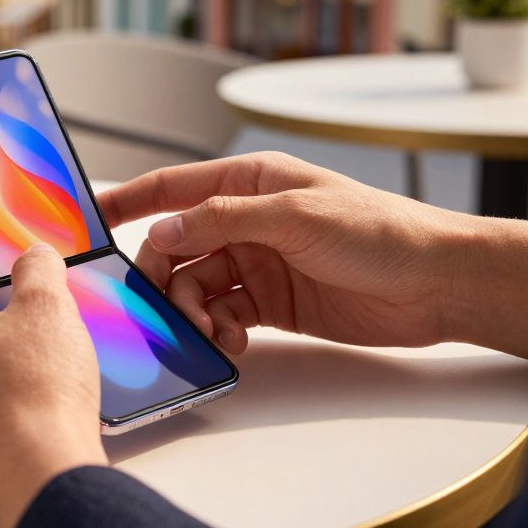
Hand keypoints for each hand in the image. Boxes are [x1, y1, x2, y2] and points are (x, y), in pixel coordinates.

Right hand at [98, 153, 527, 359]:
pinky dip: (216, 332)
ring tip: (211, 332)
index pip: (173, 189)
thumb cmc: (380, 233)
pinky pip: (222, 316)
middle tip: (162, 305)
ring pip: (196, 287)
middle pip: (177, 248)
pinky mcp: (272, 305)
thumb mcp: (296, 215)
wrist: (438, 285)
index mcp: (250, 184)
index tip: (89, 220)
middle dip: (162, 277)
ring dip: (192, 312)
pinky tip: (231, 343)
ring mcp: (258, 265)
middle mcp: (247, 222)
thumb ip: (223, 220)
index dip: (129, 201)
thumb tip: (162, 231)